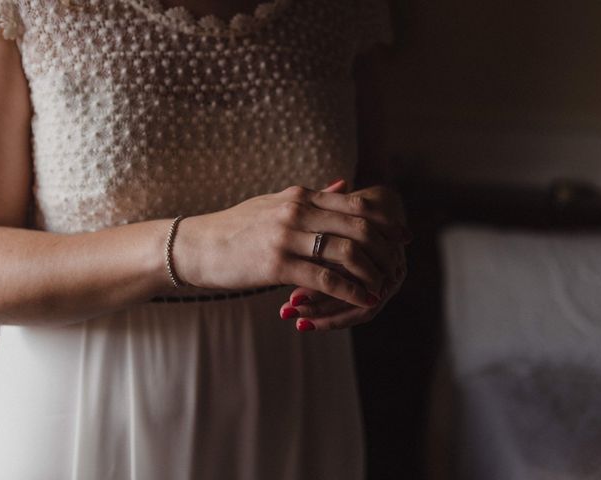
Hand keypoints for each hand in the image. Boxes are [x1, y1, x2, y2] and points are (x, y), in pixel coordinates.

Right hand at [172, 182, 409, 307]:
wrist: (197, 245)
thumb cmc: (239, 227)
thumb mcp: (277, 203)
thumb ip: (314, 196)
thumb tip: (345, 184)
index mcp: (301, 196)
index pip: (357, 204)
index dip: (387, 221)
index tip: (404, 237)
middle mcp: (297, 211)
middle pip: (360, 226)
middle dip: (386, 248)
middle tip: (398, 265)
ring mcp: (286, 236)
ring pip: (346, 252)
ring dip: (372, 272)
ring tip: (382, 286)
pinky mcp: (275, 264)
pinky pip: (324, 278)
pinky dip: (350, 291)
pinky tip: (362, 300)